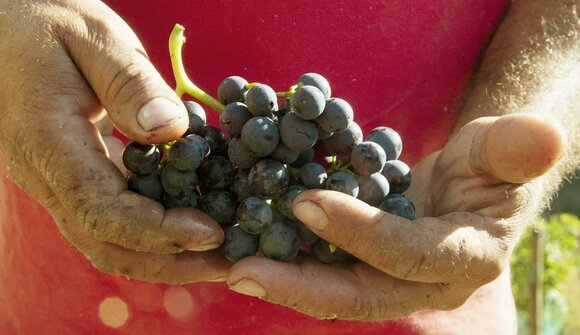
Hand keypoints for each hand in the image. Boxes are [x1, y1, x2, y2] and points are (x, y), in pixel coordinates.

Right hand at [0, 0, 228, 282]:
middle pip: (106, 244)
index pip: (103, 210)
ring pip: (106, 241)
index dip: (160, 230)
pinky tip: (190, 224)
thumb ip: (129, 84)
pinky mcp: (70, 176)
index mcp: (46, 142)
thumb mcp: (92, 37)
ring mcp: (54, 180)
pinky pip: (109, 219)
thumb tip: (172, 133)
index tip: (212, 232)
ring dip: (164, 257)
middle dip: (170, 262)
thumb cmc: (44, 18)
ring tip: (217, 256)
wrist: (3, 25)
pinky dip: (152, 233)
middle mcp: (45, 175)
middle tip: (228, 262)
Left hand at [226, 114, 564, 318]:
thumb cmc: (491, 164)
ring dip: (281, 281)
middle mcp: (424, 285)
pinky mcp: (366, 269)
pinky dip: (286, 262)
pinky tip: (246, 248)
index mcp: (462, 259)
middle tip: (241, 271)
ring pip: (334, 292)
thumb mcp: (504, 149)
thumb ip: (515, 148)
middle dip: (300, 284)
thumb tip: (541, 135)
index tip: (306, 201)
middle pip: (359, 295)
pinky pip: (324, 272)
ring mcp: (391, 283)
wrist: (473, 184)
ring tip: (227, 267)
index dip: (359, 233)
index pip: (407, 255)